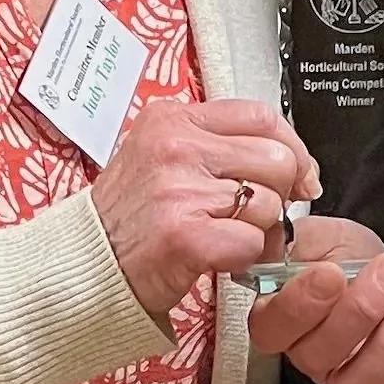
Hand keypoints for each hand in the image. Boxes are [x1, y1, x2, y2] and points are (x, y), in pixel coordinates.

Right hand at [92, 99, 320, 321]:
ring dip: (257, 230)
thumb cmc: (130, 217)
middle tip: (254, 214)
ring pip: (268, 204)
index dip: (292, 148)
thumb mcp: (161, 157)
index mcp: (172, 119)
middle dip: (279, 194)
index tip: (298, 175)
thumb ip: (219, 147)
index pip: (261, 116)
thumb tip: (295, 163)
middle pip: (275, 159)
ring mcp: (178, 189)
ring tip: (222, 237)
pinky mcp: (184, 235)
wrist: (85, 266)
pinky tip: (217, 257)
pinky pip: (252, 242)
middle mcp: (175, 146)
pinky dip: (244, 258)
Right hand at [246, 215, 383, 383]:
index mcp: (277, 323)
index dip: (302, 305)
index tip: (332, 273)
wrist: (382, 269)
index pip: (274, 329)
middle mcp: (308, 362)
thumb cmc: (342, 255)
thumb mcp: (317, 237)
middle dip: (361, 311)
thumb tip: (269, 237)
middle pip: (321, 357)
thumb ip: (294, 241)